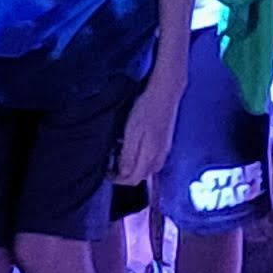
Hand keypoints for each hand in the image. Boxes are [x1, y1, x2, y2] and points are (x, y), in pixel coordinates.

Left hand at [116, 77, 182, 193]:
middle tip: (112, 162)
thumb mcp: (132, 133)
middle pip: (141, 176)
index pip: (133, 179)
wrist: (166, 93)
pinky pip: (152, 158)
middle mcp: (159, 157)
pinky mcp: (165, 142)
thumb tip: (124, 173)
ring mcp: (164, 150)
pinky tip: (134, 145)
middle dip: (125, 174)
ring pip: (147, 168)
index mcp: (150, 156)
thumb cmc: (147, 109)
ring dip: (133, 166)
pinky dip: (141, 158)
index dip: (118, 179)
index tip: (107, 172)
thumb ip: (128, 155)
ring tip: (121, 152)